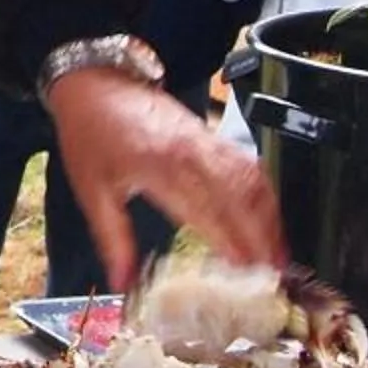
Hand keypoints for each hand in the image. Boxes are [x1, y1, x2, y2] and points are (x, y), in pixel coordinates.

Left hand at [42, 65, 284, 288]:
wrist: (95, 83)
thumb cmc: (90, 134)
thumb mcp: (92, 191)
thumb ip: (112, 239)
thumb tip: (122, 283)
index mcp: (161, 167)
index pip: (208, 211)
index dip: (232, 243)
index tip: (247, 273)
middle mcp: (191, 152)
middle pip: (241, 196)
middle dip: (262, 236)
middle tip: (273, 273)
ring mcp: (205, 141)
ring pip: (252, 179)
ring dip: (269, 215)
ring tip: (278, 252)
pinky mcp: (211, 134)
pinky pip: (248, 164)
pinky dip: (263, 192)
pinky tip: (267, 216)